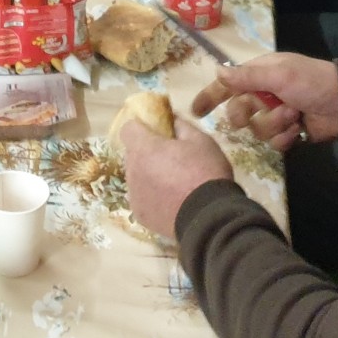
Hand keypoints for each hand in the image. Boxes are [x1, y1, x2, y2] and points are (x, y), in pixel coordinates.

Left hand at [120, 118, 234, 238]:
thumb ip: (182, 126)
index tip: (156, 132)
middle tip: (170, 159)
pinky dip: (152, 196)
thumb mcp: (201, 141)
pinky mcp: (139, 214)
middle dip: (146, 153)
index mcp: (144, 148)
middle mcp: (132, 170)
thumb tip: (172, 119)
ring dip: (148, 175)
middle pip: (132, 154)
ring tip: (173, 184)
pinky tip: (171, 201)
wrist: (209, 218)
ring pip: (136, 177)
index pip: (128, 129)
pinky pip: (141, 198)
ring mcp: (134, 194)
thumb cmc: (205, 173)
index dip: (141, 128)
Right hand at [193, 53, 337, 149]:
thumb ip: (247, 77)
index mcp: (259, 75)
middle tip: (262, 108)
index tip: (195, 111)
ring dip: (275, 125)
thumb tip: (216, 72)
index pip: (227, 86)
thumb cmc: (311, 81)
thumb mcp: (279, 74)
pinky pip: (274, 144)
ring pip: (257, 131)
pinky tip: (299, 129)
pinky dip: (286, 138)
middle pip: (238, 113)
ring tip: (294, 115)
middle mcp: (264, 95)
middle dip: (249, 114)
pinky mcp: (289, 134)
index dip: (210, 97)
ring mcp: (276, 116)